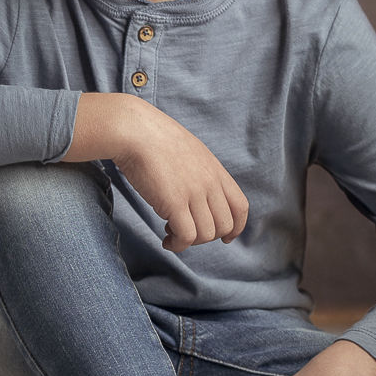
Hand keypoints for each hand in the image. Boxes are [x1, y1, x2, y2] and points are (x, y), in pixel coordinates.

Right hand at [111, 104, 248, 253]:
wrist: (135, 131)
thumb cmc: (153, 139)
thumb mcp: (189, 151)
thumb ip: (199, 172)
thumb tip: (198, 195)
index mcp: (215, 170)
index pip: (240, 206)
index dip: (237, 227)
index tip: (226, 238)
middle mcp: (209, 182)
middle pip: (224, 225)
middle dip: (207, 237)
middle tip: (186, 231)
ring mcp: (194, 192)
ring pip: (206, 234)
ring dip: (190, 242)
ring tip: (170, 233)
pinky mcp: (174, 202)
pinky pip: (187, 236)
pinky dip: (178, 245)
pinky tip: (166, 240)